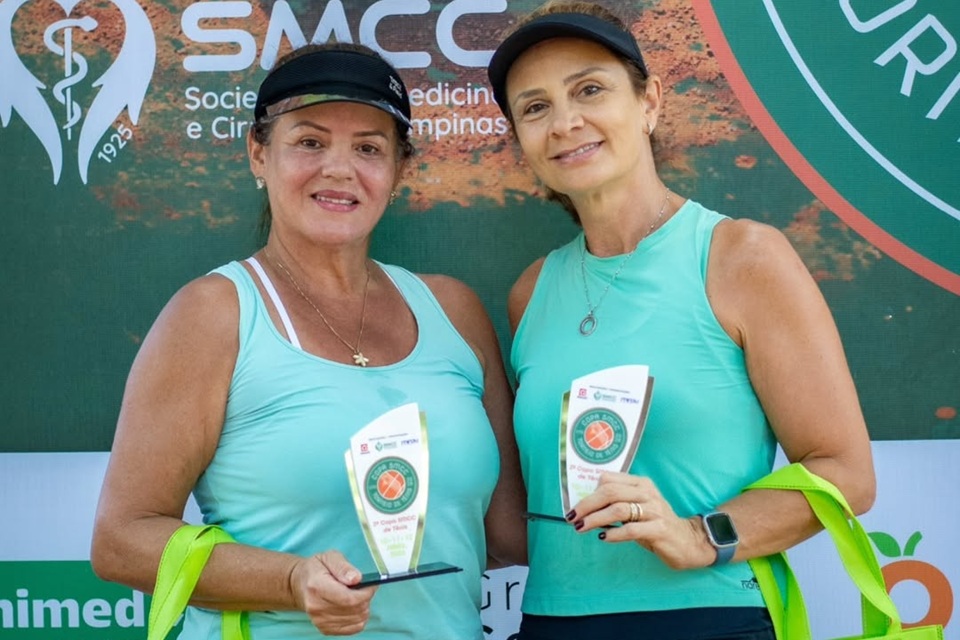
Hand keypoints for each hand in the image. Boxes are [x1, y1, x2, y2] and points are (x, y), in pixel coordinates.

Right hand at [290, 551, 376, 635]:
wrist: (299, 584)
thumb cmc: (317, 568)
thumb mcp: (329, 557)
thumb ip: (343, 567)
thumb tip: (357, 579)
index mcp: (317, 587)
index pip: (348, 598)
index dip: (366, 593)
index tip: (372, 584)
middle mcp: (316, 607)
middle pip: (354, 610)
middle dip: (366, 599)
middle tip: (366, 588)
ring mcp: (320, 621)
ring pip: (356, 620)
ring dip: (364, 608)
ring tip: (358, 596)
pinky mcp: (325, 629)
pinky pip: (353, 629)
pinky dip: (359, 618)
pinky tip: (354, 607)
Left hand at [567, 472, 714, 569]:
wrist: (687, 541)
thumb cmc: (655, 524)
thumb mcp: (637, 508)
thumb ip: (617, 504)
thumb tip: (586, 508)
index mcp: (640, 484)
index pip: (608, 480)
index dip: (589, 492)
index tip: (576, 506)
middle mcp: (647, 493)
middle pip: (610, 492)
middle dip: (587, 505)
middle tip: (573, 517)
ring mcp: (655, 510)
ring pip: (618, 509)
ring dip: (595, 519)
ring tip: (582, 527)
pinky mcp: (660, 529)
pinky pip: (632, 529)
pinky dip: (614, 533)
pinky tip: (604, 538)